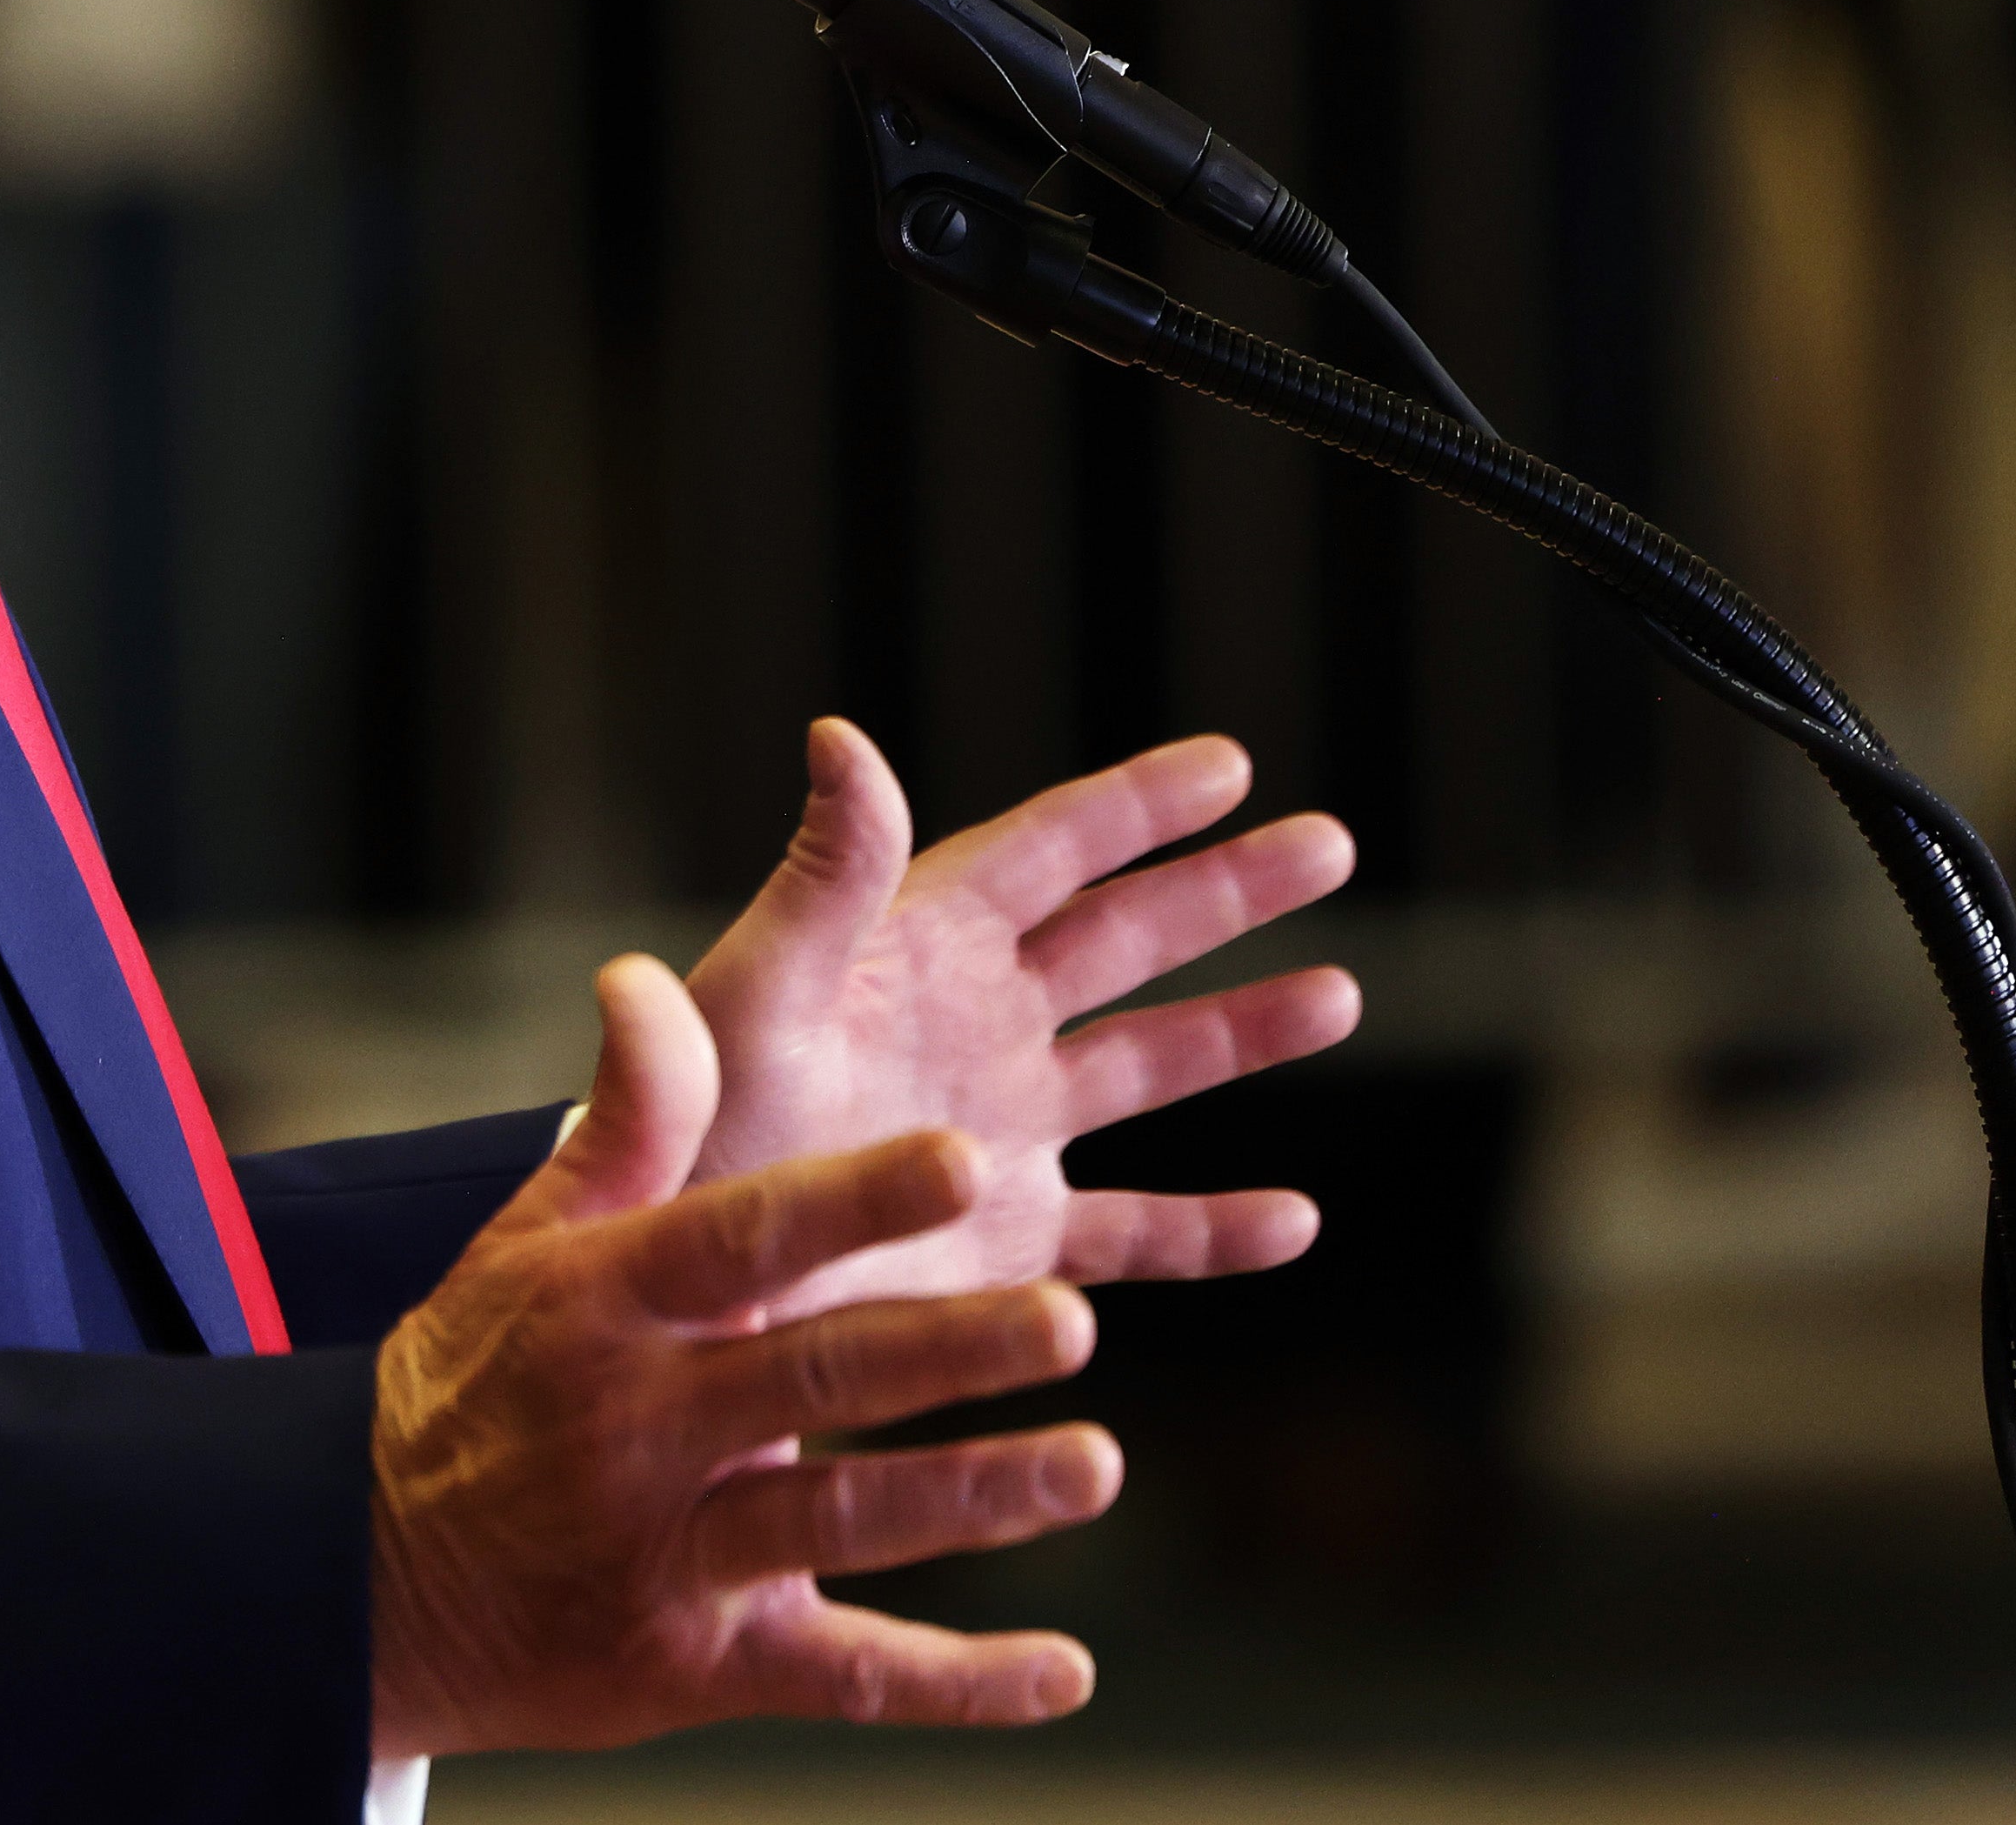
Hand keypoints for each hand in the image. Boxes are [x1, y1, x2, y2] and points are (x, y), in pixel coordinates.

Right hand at [369, 955, 1117, 1757]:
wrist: (369, 1569)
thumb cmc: (484, 1374)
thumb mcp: (530, 1240)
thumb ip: (628, 1121)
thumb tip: (642, 975)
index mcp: (605, 1300)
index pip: (741, 1237)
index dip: (850, 1202)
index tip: (960, 1158)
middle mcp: (638, 1421)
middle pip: (811, 1373)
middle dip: (942, 1346)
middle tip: (1070, 1317)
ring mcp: (670, 1548)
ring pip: (837, 1518)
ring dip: (970, 1496)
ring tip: (1094, 1464)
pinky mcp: (700, 1663)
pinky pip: (843, 1675)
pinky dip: (957, 1682)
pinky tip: (1064, 1670)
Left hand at [687, 723, 1358, 1315]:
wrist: (675, 1280)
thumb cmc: (688, 1123)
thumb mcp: (756, 991)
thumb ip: (820, 878)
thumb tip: (841, 735)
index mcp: (915, 949)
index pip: (1046, 852)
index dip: (1136, 807)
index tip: (1231, 764)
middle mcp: (974, 1026)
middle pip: (1125, 939)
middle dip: (1225, 892)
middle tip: (1331, 843)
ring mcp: (1005, 1129)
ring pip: (1151, 1070)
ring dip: (1244, 1034)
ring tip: (1341, 995)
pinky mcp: (1013, 1238)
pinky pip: (1137, 1230)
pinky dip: (1214, 1232)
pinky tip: (1295, 1222)